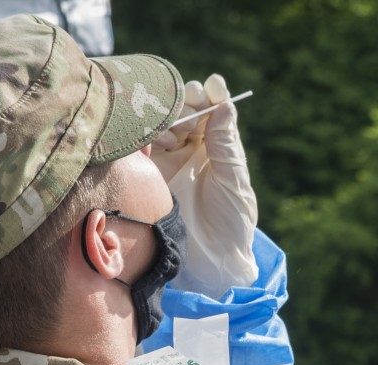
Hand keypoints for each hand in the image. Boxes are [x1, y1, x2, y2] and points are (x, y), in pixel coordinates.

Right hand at [152, 74, 257, 298]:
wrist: (209, 263)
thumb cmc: (231, 224)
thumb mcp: (234, 183)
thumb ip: (226, 144)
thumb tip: (224, 104)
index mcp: (219, 146)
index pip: (213, 108)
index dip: (211, 93)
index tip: (212, 87)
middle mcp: (193, 147)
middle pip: (185, 108)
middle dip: (185, 101)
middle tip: (188, 105)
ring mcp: (169, 158)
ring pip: (162, 122)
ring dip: (166, 119)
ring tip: (172, 134)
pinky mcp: (149, 172)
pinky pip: (143, 145)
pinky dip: (147, 135)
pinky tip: (155, 140)